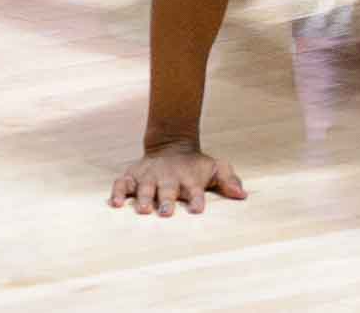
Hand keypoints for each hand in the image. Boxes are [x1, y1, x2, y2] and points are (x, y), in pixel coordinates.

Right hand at [109, 143, 245, 215]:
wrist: (171, 146)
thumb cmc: (195, 166)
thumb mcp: (215, 168)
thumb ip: (229, 181)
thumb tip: (243, 195)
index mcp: (189, 179)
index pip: (195, 190)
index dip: (197, 199)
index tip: (199, 208)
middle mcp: (168, 179)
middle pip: (167, 190)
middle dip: (166, 201)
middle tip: (166, 212)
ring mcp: (149, 177)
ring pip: (144, 188)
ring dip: (143, 198)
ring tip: (143, 210)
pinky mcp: (132, 176)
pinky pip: (121, 184)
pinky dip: (117, 192)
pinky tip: (115, 204)